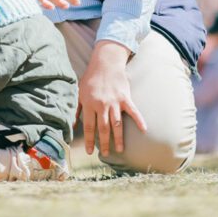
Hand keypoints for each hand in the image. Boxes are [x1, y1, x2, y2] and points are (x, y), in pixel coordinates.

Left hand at [78, 40, 145, 155]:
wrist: (105, 62)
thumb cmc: (91, 78)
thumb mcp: (79, 91)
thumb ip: (77, 109)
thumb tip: (73, 124)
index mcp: (89, 104)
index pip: (89, 126)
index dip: (89, 140)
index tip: (89, 152)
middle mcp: (101, 104)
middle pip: (103, 128)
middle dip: (104, 143)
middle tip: (106, 154)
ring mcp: (114, 101)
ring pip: (117, 124)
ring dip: (119, 138)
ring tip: (119, 150)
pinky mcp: (125, 97)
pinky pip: (133, 111)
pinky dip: (139, 120)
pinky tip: (144, 130)